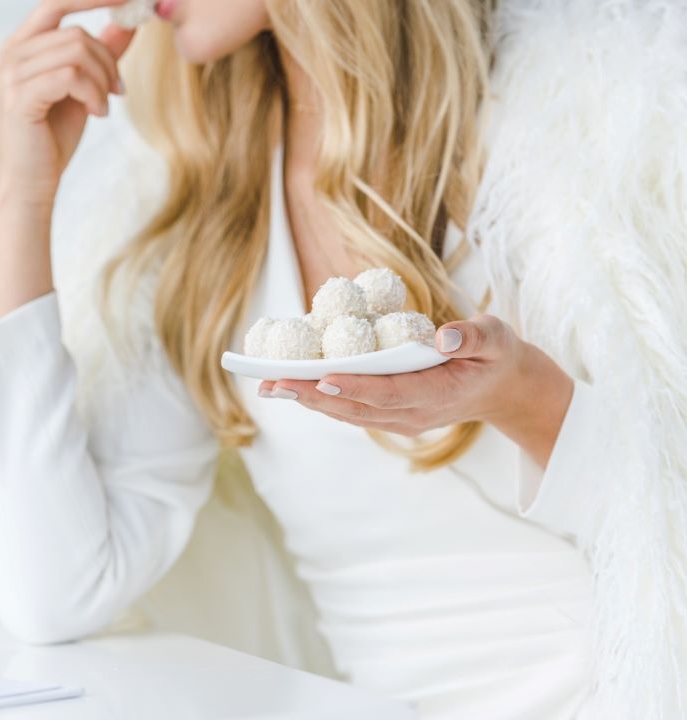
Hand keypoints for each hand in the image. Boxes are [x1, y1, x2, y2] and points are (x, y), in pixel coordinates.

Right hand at [0, 0, 135, 209]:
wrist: (30, 183)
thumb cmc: (51, 138)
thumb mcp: (82, 88)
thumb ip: (99, 53)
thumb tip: (126, 22)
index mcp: (21, 46)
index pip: (57, 2)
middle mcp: (10, 54)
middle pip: (76, 32)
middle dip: (107, 60)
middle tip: (119, 89)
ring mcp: (11, 74)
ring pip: (77, 52)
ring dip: (102, 81)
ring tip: (103, 106)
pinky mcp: (19, 97)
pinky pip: (71, 76)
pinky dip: (93, 94)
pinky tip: (96, 113)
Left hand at [258, 314, 574, 466]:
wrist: (501, 389)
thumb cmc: (494, 355)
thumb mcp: (496, 338)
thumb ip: (474, 337)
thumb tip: (443, 337)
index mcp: (439, 393)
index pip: (391, 392)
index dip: (356, 387)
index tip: (323, 378)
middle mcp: (414, 413)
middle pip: (356, 407)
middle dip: (313, 395)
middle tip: (273, 382)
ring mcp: (400, 420)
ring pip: (347, 413)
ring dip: (307, 400)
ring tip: (269, 386)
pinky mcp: (389, 417)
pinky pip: (349, 410)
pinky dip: (319, 399)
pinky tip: (290, 387)